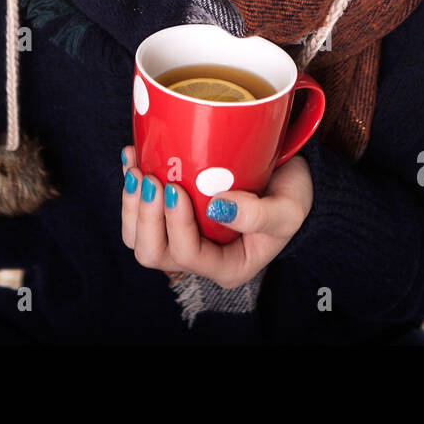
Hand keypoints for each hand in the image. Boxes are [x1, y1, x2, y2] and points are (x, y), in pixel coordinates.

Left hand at [120, 145, 312, 290]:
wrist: (289, 178)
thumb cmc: (292, 196)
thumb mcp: (289, 209)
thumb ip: (258, 214)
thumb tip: (217, 207)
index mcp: (227, 266)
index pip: (188, 255)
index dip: (175, 223)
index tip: (175, 187)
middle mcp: (199, 257)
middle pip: (153, 253)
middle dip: (144, 216)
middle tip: (149, 179)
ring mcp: (182, 236)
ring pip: (138, 237)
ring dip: (131, 203)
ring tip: (136, 169)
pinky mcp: (173, 214)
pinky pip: (139, 210)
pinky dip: (131, 184)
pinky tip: (132, 157)